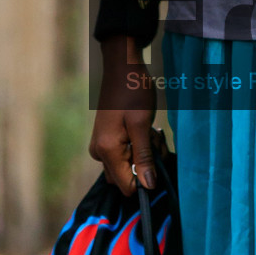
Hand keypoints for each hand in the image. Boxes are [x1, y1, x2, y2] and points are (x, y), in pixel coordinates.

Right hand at [89, 36, 158, 195]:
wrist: (122, 68)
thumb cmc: (133, 93)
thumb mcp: (142, 125)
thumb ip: (144, 157)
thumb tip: (148, 186)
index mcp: (107, 151)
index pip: (126, 186)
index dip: (145, 179)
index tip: (156, 157)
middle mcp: (99, 153)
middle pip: (126, 178)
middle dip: (145, 165)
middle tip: (154, 140)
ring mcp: (100, 146)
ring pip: (126, 166)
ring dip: (143, 155)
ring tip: (150, 132)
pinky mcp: (105, 140)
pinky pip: (123, 155)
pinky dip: (137, 147)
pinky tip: (144, 131)